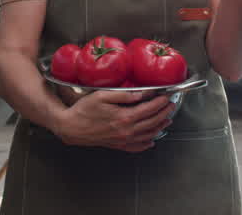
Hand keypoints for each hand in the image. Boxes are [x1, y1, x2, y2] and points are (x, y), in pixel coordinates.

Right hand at [54, 89, 175, 151]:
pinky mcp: (117, 145)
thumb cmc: (84, 110)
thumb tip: (141, 94)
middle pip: (151, 122)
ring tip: (167, 120)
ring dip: (159, 127)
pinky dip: (146, 144)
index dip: (159, 103)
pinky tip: (151, 140)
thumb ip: (123, 95)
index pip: (148, 109)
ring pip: (147, 135)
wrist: (71, 127)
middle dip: (163, 113)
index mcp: (123, 117)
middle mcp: (125, 131)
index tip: (166, 97)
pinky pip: (136, 147)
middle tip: (171, 106)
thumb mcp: (102, 96)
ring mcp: (122, 140)